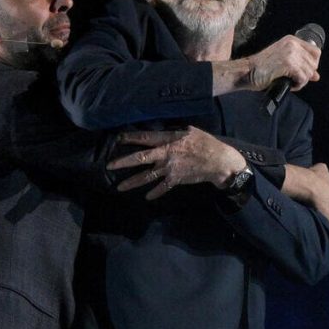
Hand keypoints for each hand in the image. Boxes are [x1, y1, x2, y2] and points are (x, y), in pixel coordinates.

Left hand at [107, 126, 246, 199]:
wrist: (218, 162)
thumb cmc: (206, 143)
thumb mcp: (189, 131)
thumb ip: (174, 132)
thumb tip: (162, 131)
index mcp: (168, 140)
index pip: (145, 138)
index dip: (130, 138)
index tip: (118, 138)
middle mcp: (165, 154)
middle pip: (140, 158)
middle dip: (123, 162)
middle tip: (109, 166)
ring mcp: (169, 169)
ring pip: (147, 176)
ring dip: (132, 182)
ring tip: (120, 187)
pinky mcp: (176, 179)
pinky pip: (162, 188)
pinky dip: (155, 193)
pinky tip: (147, 197)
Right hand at [244, 34, 320, 91]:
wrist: (248, 71)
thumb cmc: (262, 68)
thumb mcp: (284, 62)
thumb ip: (301, 66)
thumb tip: (316, 76)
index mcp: (292, 40)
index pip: (316, 52)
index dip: (312, 64)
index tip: (304, 71)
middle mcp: (292, 44)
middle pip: (314, 63)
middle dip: (307, 74)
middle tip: (295, 79)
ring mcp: (291, 53)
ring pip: (309, 72)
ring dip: (302, 81)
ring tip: (291, 83)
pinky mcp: (288, 64)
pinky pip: (303, 78)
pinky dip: (298, 85)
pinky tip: (289, 85)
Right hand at [284, 163, 328, 231]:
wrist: (309, 187)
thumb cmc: (314, 177)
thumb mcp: (321, 168)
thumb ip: (325, 171)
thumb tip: (323, 170)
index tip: (323, 200)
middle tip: (319, 210)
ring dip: (327, 219)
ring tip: (315, 217)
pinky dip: (323, 228)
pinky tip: (315, 225)